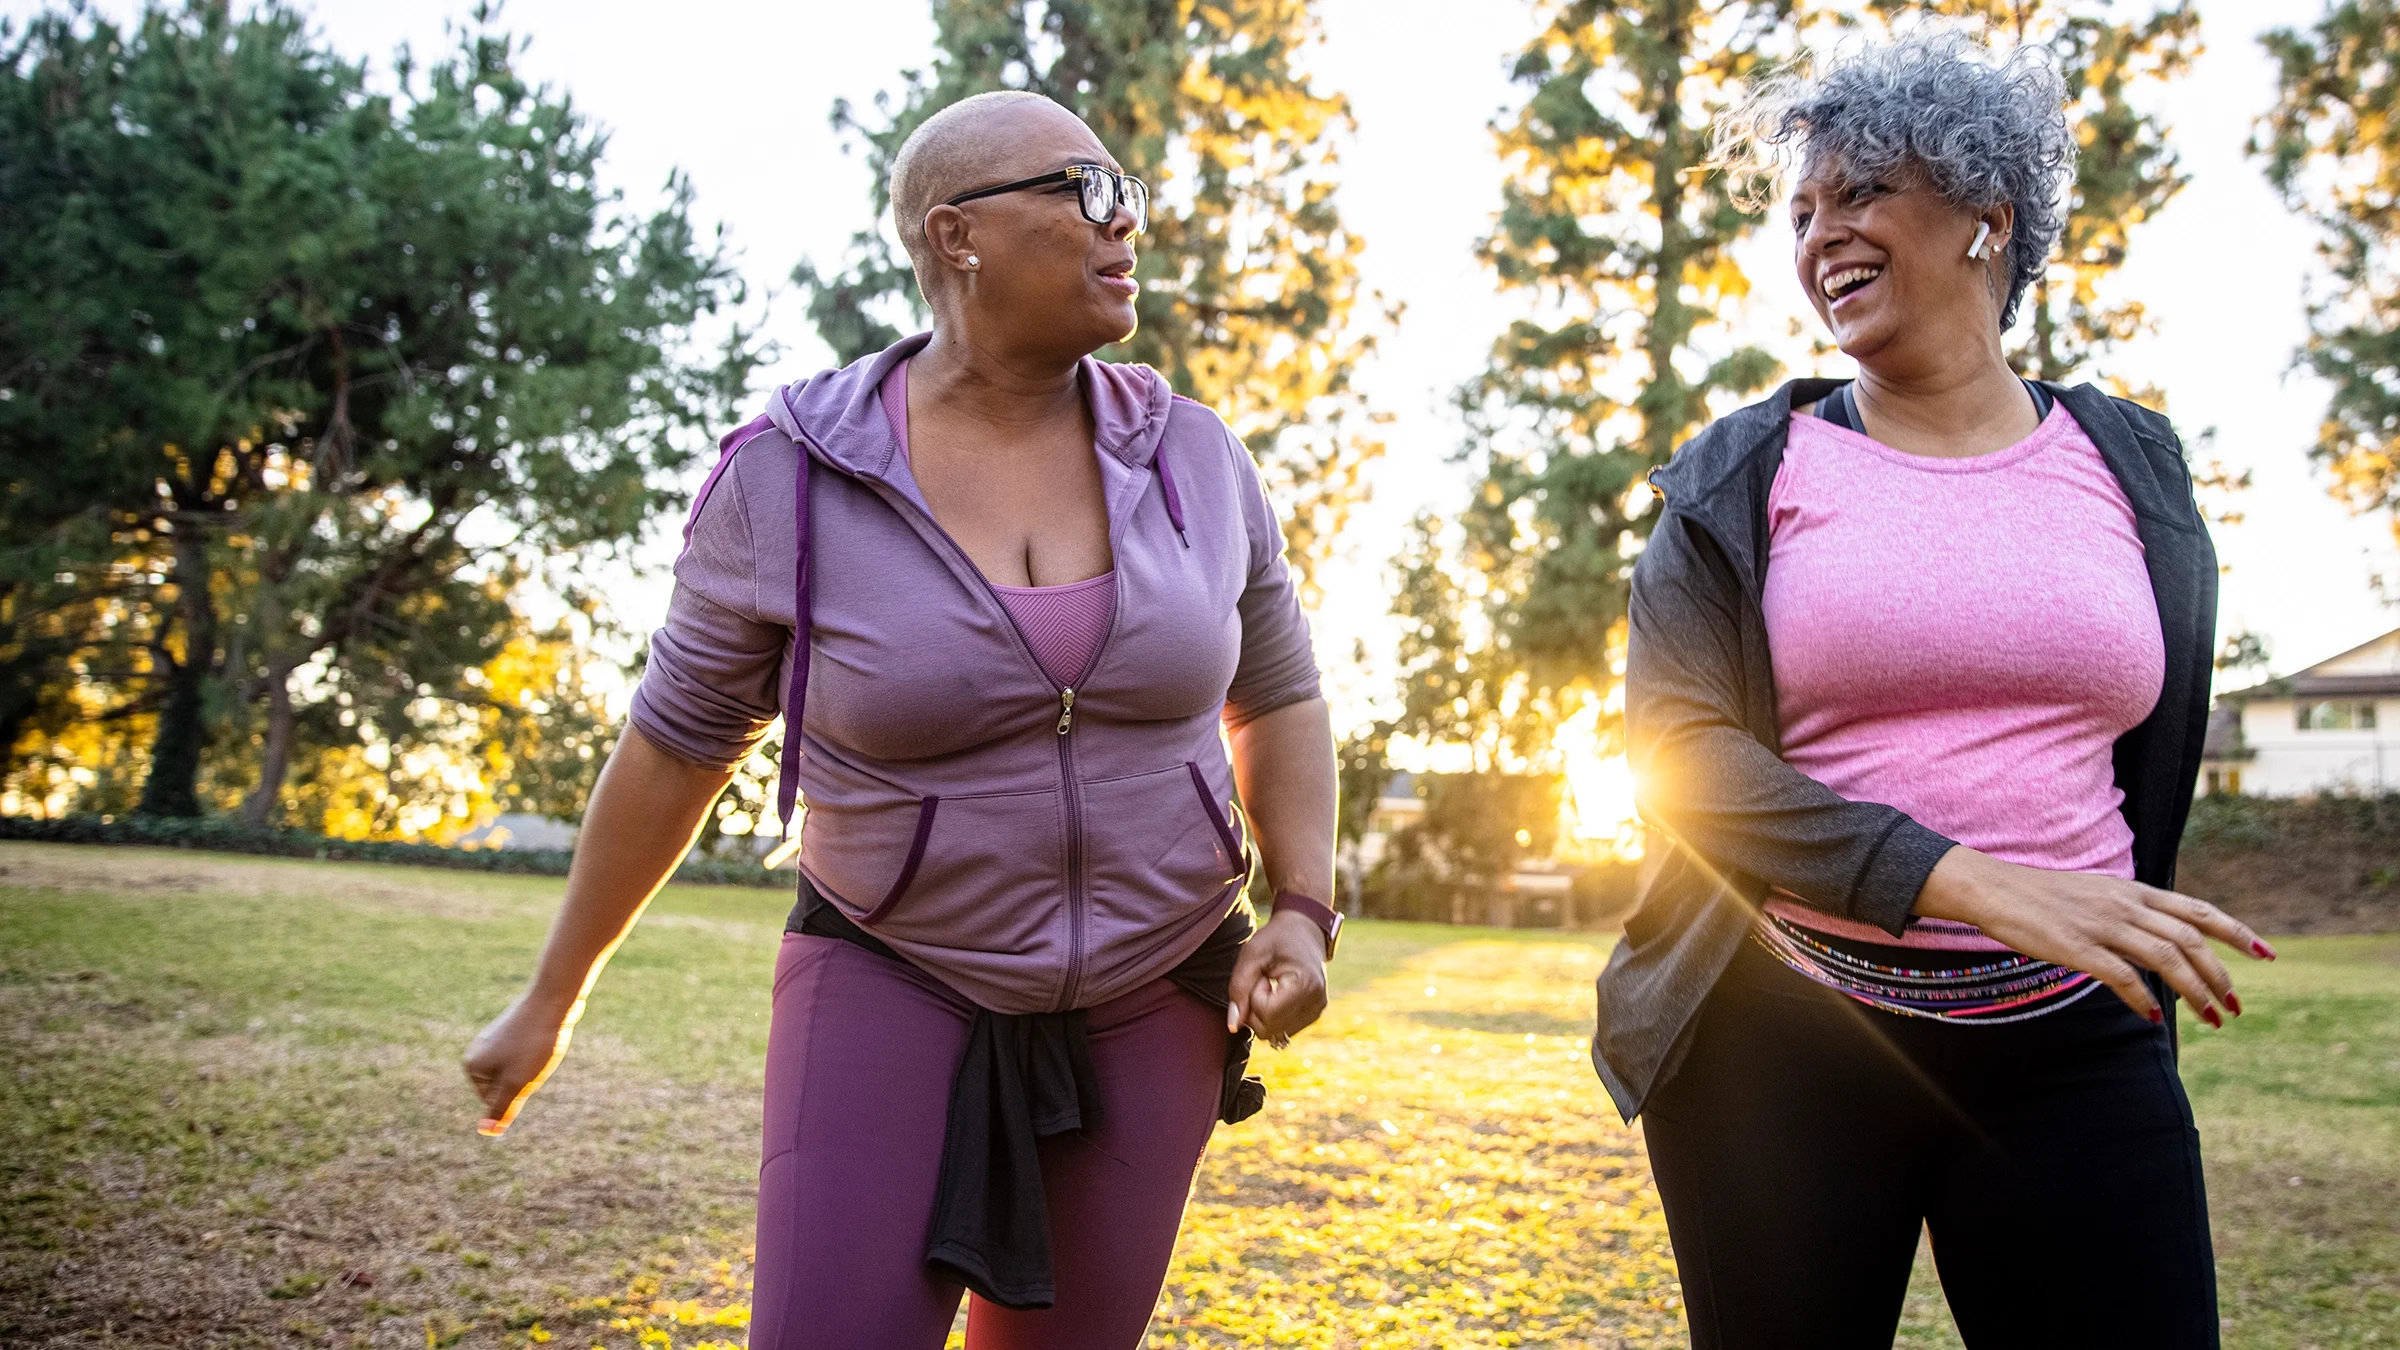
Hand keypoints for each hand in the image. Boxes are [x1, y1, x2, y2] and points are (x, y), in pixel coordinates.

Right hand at [462, 989, 579, 1136]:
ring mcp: (494, 1039)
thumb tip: (486, 1131)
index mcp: (472, 1066)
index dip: (518, 1092)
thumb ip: (501, 1109)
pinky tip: (543, 1038)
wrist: (553, 1001)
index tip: (524, 1071)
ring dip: (534, 1067)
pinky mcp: (512, 1030)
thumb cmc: (534, 1045)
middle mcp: (478, 1052)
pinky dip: (538, 1053)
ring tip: (539, 1048)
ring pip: (519, 1071)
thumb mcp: (517, 1084)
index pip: (495, 1101)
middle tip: (534, 1059)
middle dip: (524, 1080)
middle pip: (506, 1086)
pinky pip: (526, 1055)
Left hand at [1228, 908, 1329, 1048]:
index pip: (1266, 1014)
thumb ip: (1239, 988)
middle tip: (1262, 980)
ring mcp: (1317, 1011)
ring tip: (1272, 985)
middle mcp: (1316, 1003)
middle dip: (1256, 1007)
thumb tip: (1233, 1026)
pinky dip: (1273, 1015)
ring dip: (1264, 1012)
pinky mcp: (1314, 1015)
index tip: (1260, 975)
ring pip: (1274, 1033)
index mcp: (1305, 984)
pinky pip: (1282, 1029)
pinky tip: (1278, 993)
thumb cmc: (1276, 938)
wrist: (1304, 930)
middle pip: (1268, 1029)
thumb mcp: (1251, 954)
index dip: (1253, 996)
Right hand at [1916, 846, 2275, 1025]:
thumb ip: (2130, 911)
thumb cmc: (2040, 896)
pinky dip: (2145, 999)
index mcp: (2133, 890)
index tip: (2265, 955)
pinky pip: (2123, 977)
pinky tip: (2155, 1017)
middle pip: (2191, 939)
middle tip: (2236, 1007)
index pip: (2199, 910)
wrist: (1993, 888)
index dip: (2237, 933)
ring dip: (2196, 992)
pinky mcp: (2077, 947)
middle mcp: (2125, 904)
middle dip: (2221, 976)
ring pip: (2167, 958)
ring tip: (2212, 1019)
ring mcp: (2102, 925)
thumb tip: (2159, 938)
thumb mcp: (2095, 893)